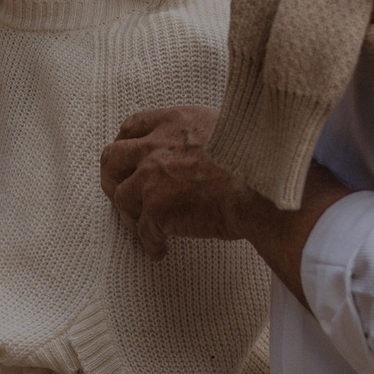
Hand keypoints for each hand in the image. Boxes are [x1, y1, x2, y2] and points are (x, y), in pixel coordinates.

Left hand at [100, 106, 247, 257]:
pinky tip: (161, 250)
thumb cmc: (256, 160)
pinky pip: (144, 232)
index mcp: (173, 122)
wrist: (262, 187)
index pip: (132, 127)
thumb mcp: (224, 127)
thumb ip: (197, 135)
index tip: (129, 159)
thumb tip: (194, 150)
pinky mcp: (157, 210)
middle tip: (121, 194)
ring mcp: (151, 179)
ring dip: (130, 215)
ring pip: (121, 198)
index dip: (126, 144)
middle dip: (112, 178)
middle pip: (111, 159)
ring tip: (143, 228)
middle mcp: (155, 147)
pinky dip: (151, 244)